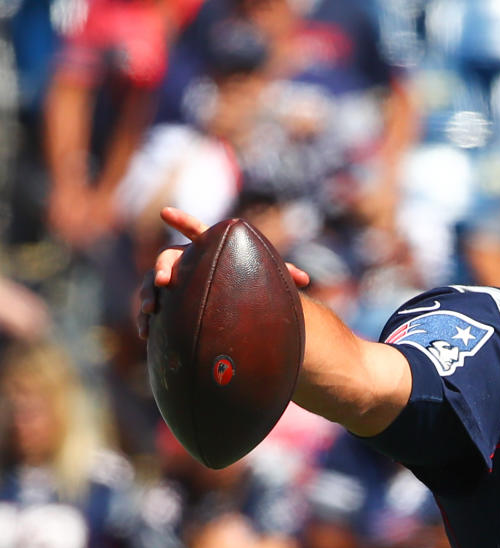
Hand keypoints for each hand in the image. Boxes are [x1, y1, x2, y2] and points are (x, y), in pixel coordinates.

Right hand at [136, 207, 311, 338]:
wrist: (236, 310)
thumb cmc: (251, 285)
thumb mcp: (266, 278)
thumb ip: (282, 274)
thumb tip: (305, 279)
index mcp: (209, 250)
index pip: (195, 232)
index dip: (182, 221)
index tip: (165, 212)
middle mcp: (187, 263)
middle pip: (167, 259)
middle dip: (160, 268)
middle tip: (162, 283)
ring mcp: (173, 285)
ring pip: (152, 283)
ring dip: (147, 294)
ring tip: (150, 310)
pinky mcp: (167, 306)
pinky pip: (151, 310)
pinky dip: (147, 321)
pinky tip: (146, 335)